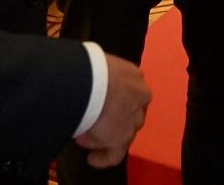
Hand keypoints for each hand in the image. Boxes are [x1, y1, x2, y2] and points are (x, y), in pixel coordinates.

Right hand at [75, 53, 150, 168]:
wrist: (89, 80)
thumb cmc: (89, 67)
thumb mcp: (100, 65)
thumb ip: (102, 76)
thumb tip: (88, 84)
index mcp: (134, 76)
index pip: (130, 92)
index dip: (115, 102)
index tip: (99, 106)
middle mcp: (140, 96)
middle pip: (129, 113)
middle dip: (112, 120)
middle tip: (91, 121)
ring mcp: (133, 119)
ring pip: (122, 132)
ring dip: (105, 136)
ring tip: (84, 137)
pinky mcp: (121, 138)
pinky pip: (114, 154)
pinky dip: (103, 158)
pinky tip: (93, 159)